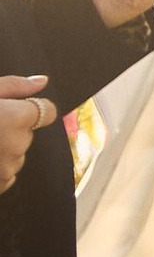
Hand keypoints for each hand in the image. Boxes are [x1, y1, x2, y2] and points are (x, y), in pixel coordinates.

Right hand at [0, 77, 57, 196]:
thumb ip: (14, 86)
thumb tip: (42, 81)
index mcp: (15, 119)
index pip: (47, 112)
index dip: (32, 109)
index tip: (17, 109)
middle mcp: (17, 145)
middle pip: (28, 135)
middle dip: (11, 130)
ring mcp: (7, 169)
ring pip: (17, 155)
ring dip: (3, 150)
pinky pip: (6, 174)